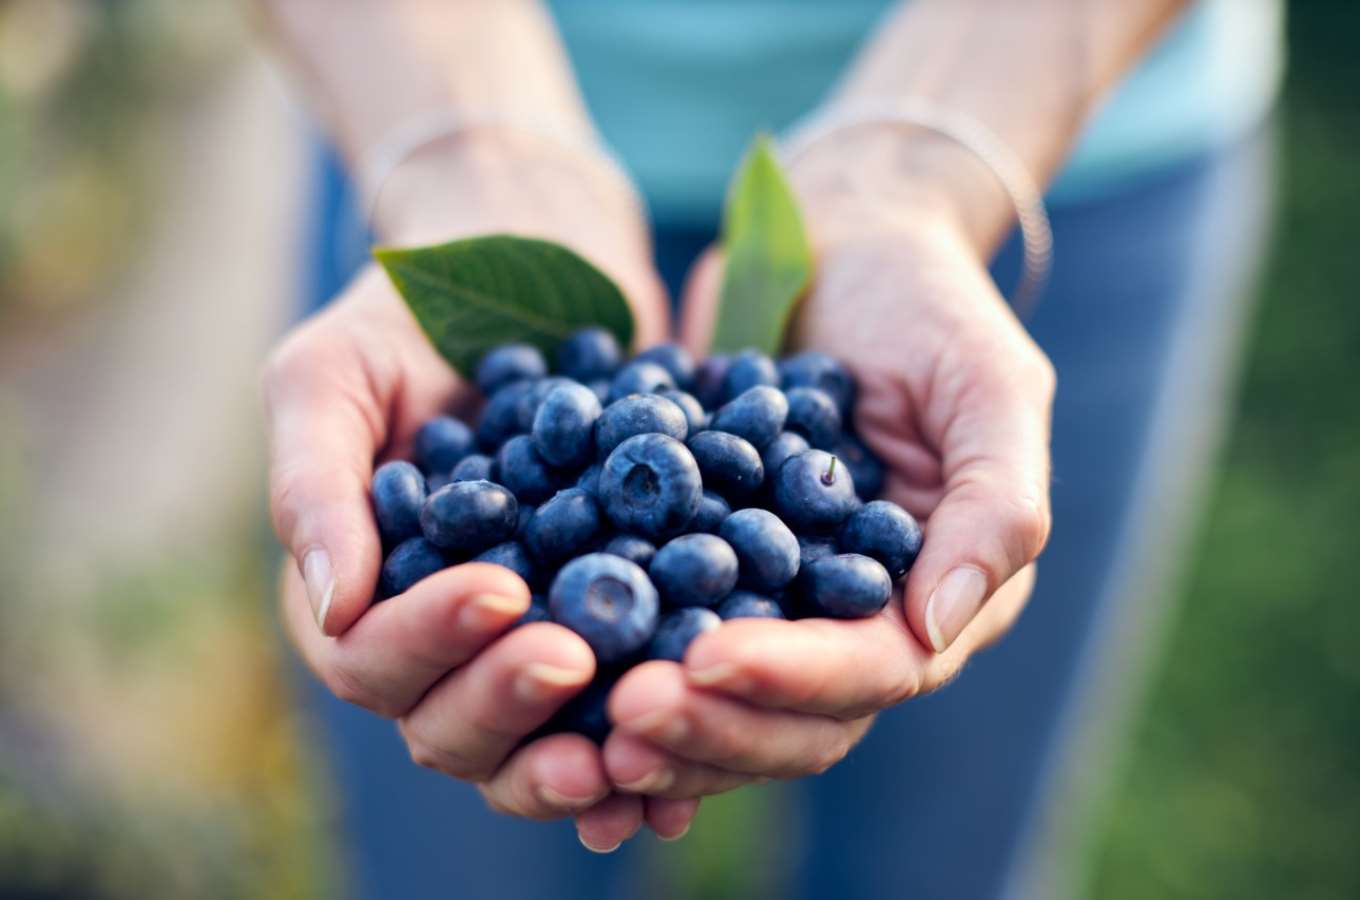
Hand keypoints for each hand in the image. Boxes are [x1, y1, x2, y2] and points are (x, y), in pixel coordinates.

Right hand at [263, 133, 693, 849]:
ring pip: (531, 743)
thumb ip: (313, 484)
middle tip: (574, 658)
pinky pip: (616, 710)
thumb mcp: (333, 375)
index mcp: (355, 593)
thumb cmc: (406, 319)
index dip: (429, 640)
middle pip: (449, 725)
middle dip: (506, 702)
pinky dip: (644, 741)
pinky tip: (686, 746)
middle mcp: (434, 640)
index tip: (500, 591)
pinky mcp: (604, 631)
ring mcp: (520, 646)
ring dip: (575, 755)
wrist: (532, 274)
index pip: (369, 656)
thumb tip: (332, 608)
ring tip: (632, 738)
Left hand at [598, 173, 1052, 794]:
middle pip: (789, 716)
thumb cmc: (931, 304)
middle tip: (621, 714)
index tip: (705, 663)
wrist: (840, 244)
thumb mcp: (991, 386)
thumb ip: (996, 506)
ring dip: (652, 718)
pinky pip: (654, 627)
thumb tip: (937, 629)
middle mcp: (854, 620)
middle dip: (709, 723)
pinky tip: (541, 660)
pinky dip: (608, 657)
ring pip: (716, 696)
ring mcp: (773, 600)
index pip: (872, 670)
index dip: (792, 680)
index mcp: (938, 596)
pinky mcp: (701, 565)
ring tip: (574, 713)